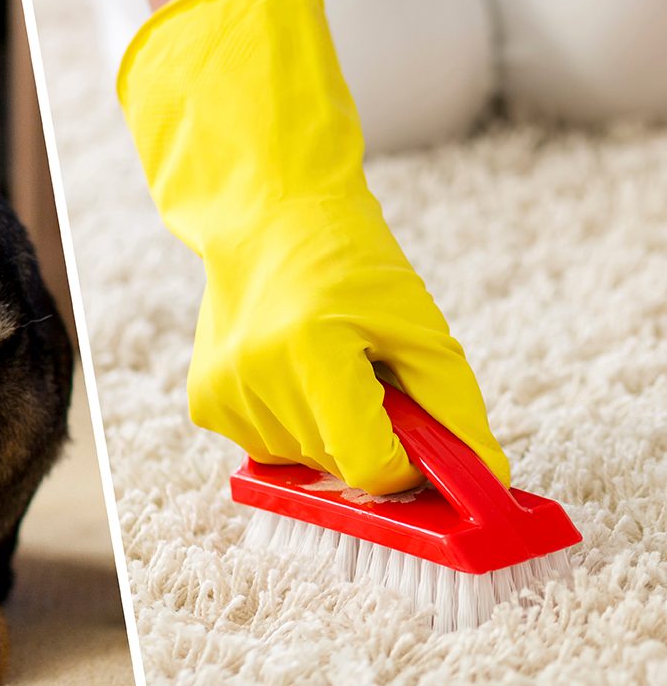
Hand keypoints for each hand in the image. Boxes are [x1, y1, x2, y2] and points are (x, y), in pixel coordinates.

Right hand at [118, 0, 507, 494]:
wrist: (262, 196)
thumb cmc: (351, 254)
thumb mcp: (419, 322)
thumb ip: (452, 408)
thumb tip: (485, 488)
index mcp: (314, 346)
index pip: (372, 468)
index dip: (411, 474)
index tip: (432, 467)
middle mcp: (255, 371)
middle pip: (336, 468)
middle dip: (367, 431)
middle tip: (369, 368)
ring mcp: (218, 386)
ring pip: (297, 459)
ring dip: (328, 422)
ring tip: (326, 351)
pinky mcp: (200, 393)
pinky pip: (263, 442)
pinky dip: (291, 416)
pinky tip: (291, 358)